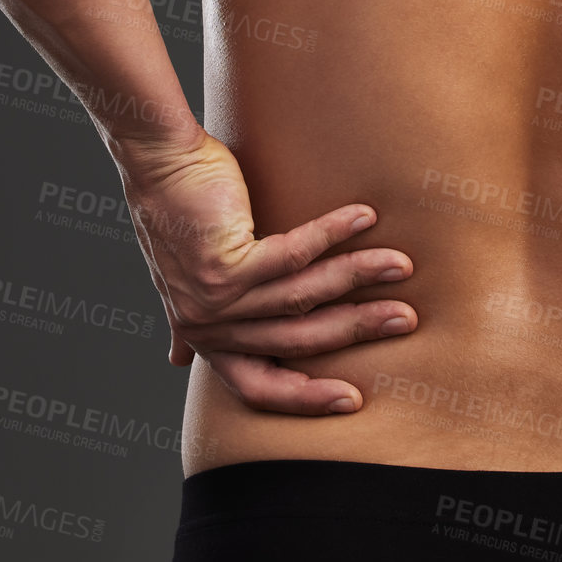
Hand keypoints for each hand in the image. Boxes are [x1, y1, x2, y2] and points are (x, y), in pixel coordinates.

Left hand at [113, 128, 416, 413]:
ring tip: (400, 264)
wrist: (157, 161)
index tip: (351, 400)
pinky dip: (334, 235)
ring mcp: (215, 299)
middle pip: (295, 343)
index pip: (257, 387)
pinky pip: (294, 256)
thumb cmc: (178, 212)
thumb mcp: (180, 281)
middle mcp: (208, 327)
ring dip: (359, 278)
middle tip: (404, 319)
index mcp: (205, 337)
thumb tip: (178, 360)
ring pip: (303, 298)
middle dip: (356, 330)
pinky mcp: (225, 264)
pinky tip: (365, 217)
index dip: (305, 399)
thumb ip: (194, 320)